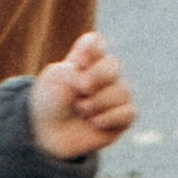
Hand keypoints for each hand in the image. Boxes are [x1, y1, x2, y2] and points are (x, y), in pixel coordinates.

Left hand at [29, 32, 133, 160]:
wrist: (47, 134)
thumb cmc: (50, 101)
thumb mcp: (55, 79)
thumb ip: (76, 72)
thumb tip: (98, 86)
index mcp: (85, 58)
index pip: (96, 43)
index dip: (91, 51)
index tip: (78, 63)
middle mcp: (103, 74)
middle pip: (113, 65)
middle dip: (97, 77)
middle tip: (81, 89)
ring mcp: (115, 95)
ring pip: (123, 91)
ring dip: (99, 102)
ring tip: (81, 110)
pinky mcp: (122, 118)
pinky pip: (129, 112)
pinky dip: (110, 117)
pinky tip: (95, 122)